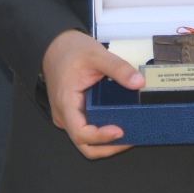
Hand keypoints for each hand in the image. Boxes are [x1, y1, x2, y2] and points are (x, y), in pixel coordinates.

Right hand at [41, 30, 140, 159]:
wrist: (55, 45)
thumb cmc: (70, 50)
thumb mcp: (96, 55)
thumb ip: (118, 68)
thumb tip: (138, 82)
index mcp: (66, 103)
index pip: (81, 133)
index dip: (101, 137)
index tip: (119, 131)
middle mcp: (64, 115)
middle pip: (85, 144)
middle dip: (108, 147)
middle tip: (130, 139)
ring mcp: (68, 116)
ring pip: (86, 141)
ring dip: (106, 142)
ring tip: (129, 133)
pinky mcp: (74, 113)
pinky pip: (88, 129)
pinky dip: (103, 132)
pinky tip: (120, 123)